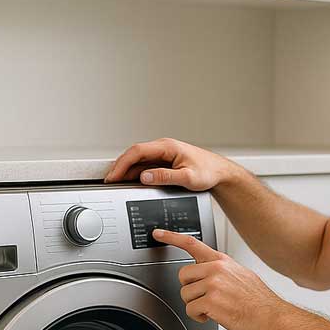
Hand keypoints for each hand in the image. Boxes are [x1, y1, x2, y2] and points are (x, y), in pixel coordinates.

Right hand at [104, 137, 238, 190]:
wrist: (220, 172)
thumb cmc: (208, 171)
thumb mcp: (187, 177)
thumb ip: (165, 177)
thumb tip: (145, 177)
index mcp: (167, 147)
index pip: (137, 151)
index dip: (122, 163)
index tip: (113, 175)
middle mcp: (163, 147)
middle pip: (134, 154)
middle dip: (119, 167)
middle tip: (109, 180)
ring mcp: (163, 154)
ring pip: (138, 160)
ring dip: (126, 170)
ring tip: (116, 182)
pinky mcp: (164, 161)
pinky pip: (145, 165)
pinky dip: (135, 173)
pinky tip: (130, 181)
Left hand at [154, 229, 286, 329]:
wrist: (270, 314)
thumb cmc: (257, 299)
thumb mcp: (240, 274)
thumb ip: (221, 270)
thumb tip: (208, 273)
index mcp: (221, 261)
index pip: (192, 243)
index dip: (172, 237)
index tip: (158, 234)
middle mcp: (216, 269)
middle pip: (183, 275)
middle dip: (190, 289)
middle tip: (204, 296)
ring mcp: (213, 284)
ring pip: (185, 295)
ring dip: (196, 305)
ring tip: (214, 308)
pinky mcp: (211, 301)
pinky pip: (190, 310)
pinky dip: (199, 317)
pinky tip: (213, 316)